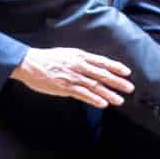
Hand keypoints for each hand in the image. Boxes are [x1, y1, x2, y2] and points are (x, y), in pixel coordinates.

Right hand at [16, 45, 134, 109]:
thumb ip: (81, 60)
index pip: (102, 62)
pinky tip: (103, 104)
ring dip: (108, 93)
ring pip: (95, 86)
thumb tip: (93, 66)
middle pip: (102, 74)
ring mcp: (73, 77)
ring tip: (119, 100)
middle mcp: (79, 66)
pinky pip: (83, 94)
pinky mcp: (65, 87)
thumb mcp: (68, 54)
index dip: (116, 67)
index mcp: (80, 56)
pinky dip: (94, 99)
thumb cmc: (48, 59)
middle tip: (129, 88)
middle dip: (118, 82)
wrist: (30, 63)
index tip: (127, 72)